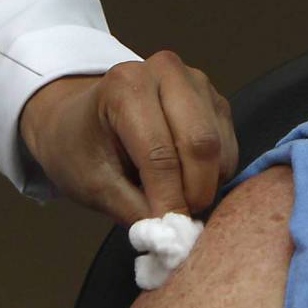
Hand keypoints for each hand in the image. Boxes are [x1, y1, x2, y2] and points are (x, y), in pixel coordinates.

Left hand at [19, 51, 237, 224]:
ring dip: (205, 184)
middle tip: (177, 222)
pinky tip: (185, 179)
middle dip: (194, 192)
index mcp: (126, 85)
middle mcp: (165, 71)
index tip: (168, 235)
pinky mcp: (214, 98)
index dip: (168, 200)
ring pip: (219, 146)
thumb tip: (170, 236)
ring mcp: (195, 81)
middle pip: (200, 143)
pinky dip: (214, 174)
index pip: (160, 153)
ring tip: (173, 199)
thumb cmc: (79, 148)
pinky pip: (228, 146)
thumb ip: (132, 211)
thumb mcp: (92, 184)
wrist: (78, 119)